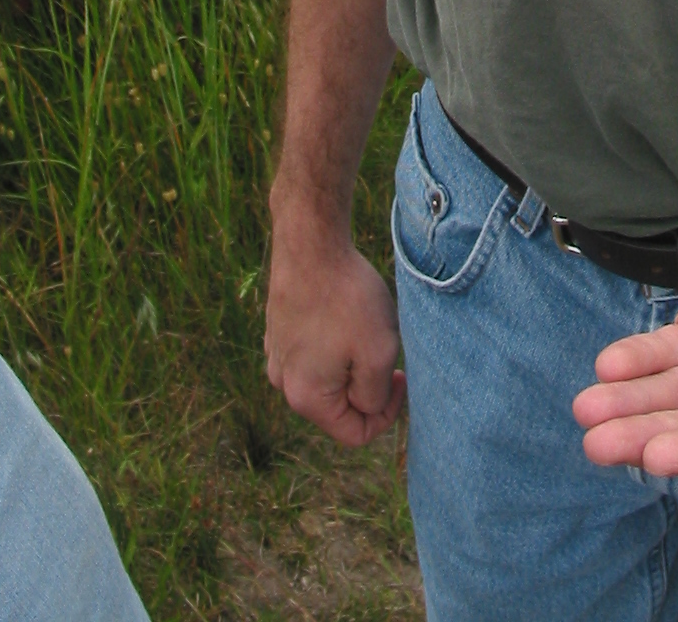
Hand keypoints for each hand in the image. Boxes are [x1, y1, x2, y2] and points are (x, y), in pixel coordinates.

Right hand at [264, 217, 404, 446]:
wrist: (310, 244)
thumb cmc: (347, 298)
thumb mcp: (379, 354)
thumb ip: (376, 396)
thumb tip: (367, 407)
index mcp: (306, 399)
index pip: (355, 434)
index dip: (387, 413)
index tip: (400, 375)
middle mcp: (283, 383)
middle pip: (340, 405)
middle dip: (367, 382)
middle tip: (382, 343)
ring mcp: (277, 354)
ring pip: (328, 376)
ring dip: (351, 359)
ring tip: (363, 324)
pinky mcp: (279, 329)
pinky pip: (314, 351)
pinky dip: (334, 340)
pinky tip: (342, 310)